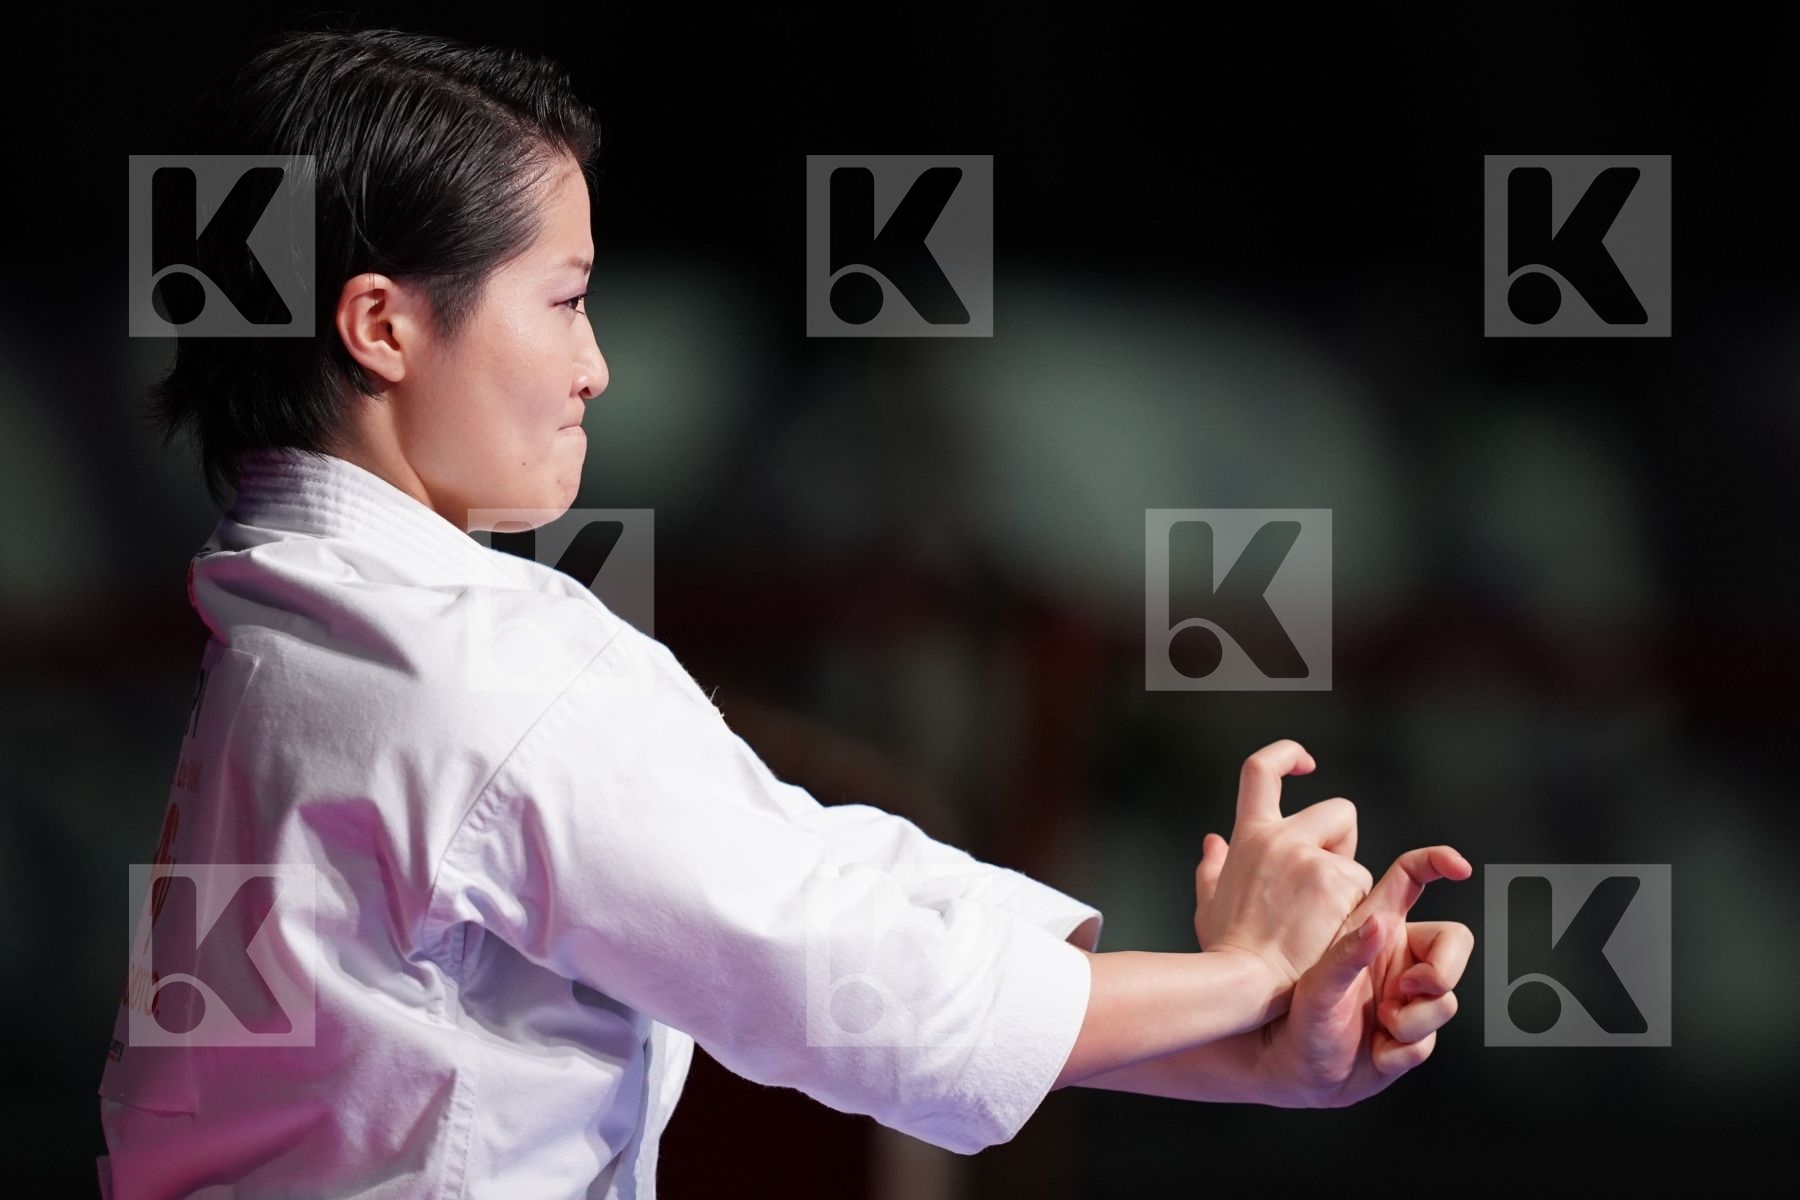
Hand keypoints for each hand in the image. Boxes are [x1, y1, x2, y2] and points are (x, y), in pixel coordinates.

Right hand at [1192, 741, 1374, 992]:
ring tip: (1323, 922)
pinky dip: (1356, 912)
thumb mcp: (1209, 904)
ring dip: (1348, 882)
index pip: (1262, 769)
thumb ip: (1212, 869)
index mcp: (1248, 836)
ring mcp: (1310, 857)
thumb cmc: (1226, 952)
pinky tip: (1331, 935)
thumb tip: (1214, 842)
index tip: (1306, 764)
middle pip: (1336, 811)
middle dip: (1342, 843)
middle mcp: (1280, 837)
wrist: (1244, 984)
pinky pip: (1364, 887)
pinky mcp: (1338, 881)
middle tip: (1328, 886)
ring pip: (1354, 856)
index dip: (1287, 755)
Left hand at [1250, 846, 1473, 1107]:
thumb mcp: (1318, 984)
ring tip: (1375, 1025)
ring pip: (1445, 1001)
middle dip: (1442, 970)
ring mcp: (1408, 1000)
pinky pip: (1428, 1043)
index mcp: (1375, 931)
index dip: (1438, 863)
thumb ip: (1348, 953)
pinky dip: (1399, 1052)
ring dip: (1412, 1022)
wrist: (1292, 1072)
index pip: (1412, 881)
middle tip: (1405, 989)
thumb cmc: (1296, 1018)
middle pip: (1453, 944)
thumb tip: (1380, 922)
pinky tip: (1372, 1051)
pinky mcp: (1412, 1038)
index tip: (1460, 865)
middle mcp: (1397, 961)